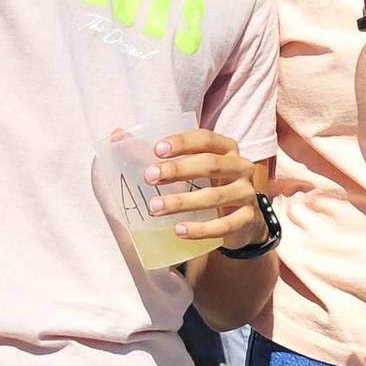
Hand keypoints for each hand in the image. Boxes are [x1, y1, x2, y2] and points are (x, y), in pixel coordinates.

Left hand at [144, 125, 267, 250]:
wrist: (244, 219)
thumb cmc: (211, 185)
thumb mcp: (192, 168)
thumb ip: (159, 154)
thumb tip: (117, 135)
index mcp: (226, 149)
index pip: (206, 139)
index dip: (182, 142)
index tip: (156, 149)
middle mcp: (241, 167)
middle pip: (211, 164)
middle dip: (179, 169)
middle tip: (149, 177)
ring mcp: (247, 194)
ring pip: (216, 196)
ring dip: (183, 202)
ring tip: (155, 208)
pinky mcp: (248, 219)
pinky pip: (226, 225)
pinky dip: (201, 229)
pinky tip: (179, 230)